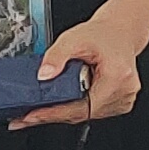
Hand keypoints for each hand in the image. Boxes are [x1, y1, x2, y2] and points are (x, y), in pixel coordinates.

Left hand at [13, 10, 147, 128]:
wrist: (119, 32)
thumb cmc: (101, 34)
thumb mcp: (73, 38)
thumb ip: (56, 56)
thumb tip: (44, 75)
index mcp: (117, 77)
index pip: (82, 106)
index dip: (54, 113)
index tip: (32, 116)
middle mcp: (123, 92)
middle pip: (82, 114)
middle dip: (52, 115)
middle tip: (25, 117)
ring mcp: (123, 99)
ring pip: (85, 115)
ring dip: (61, 114)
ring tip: (36, 112)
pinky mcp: (118, 102)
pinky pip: (90, 111)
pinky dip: (72, 109)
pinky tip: (55, 107)